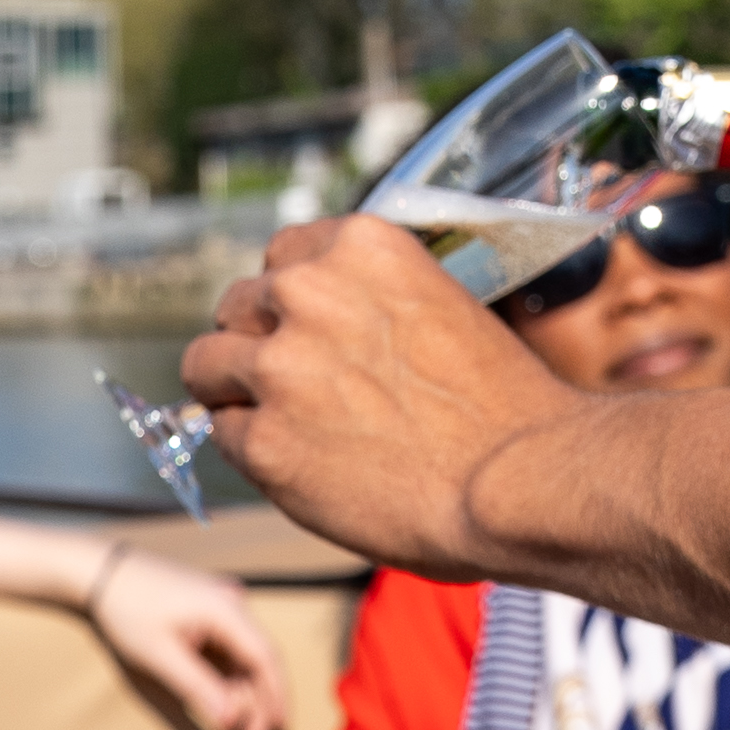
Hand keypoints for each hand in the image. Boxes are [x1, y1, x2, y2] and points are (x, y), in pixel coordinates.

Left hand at [85, 544, 289, 729]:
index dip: (277, 696)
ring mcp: (222, 609)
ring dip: (245, 694)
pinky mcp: (209, 616)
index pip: (265, 657)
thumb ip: (199, 688)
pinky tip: (224, 705)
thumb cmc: (129, 609)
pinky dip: (229, 680)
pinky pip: (229, 652)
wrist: (104, 574)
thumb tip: (231, 721)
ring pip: (245, 659)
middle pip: (259, 660)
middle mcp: (232, 605)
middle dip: (261, 703)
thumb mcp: (161, 655)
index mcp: (226, 610)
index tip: (279, 729)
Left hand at [182, 218, 571, 572]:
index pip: (282, 256)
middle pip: (237, 305)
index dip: (291, 301)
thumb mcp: (441, 306)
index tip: (307, 332)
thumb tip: (322, 328)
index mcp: (360, 246)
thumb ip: (371, 302)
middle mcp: (308, 291)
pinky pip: (220, 433)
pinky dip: (248, 449)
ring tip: (278, 423)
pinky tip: (294, 463)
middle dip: (258, 343)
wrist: (522, 483)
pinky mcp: (263, 442)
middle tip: (295, 386)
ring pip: (207, 365)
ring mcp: (278, 367)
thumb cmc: (502, 408)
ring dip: (235, 392)